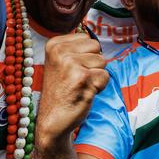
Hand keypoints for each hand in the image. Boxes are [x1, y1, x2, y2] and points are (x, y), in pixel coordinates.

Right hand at [36, 33, 108, 149]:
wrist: (52, 120)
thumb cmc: (61, 90)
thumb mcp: (60, 62)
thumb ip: (75, 48)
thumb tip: (95, 40)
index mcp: (54, 44)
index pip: (86, 38)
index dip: (85, 55)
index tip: (71, 69)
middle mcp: (60, 51)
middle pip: (96, 47)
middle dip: (93, 64)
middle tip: (78, 78)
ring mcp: (71, 64)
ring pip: (102, 61)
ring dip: (96, 76)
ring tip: (80, 86)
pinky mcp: (83, 78)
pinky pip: (105, 76)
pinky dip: (99, 87)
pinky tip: (84, 93)